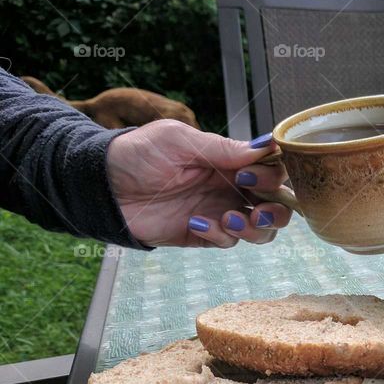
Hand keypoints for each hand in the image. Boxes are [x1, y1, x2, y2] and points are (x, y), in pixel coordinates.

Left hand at [106, 120, 293, 246]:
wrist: (103, 187)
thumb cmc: (137, 154)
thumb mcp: (179, 140)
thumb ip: (222, 147)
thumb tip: (265, 147)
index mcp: (230, 161)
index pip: (274, 170)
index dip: (272, 176)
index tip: (248, 176)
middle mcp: (232, 188)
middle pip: (279, 205)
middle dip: (277, 210)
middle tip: (256, 209)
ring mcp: (220, 212)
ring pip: (262, 230)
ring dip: (254, 229)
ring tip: (228, 219)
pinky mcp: (204, 235)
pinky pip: (229, 243)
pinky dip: (219, 236)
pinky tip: (195, 223)